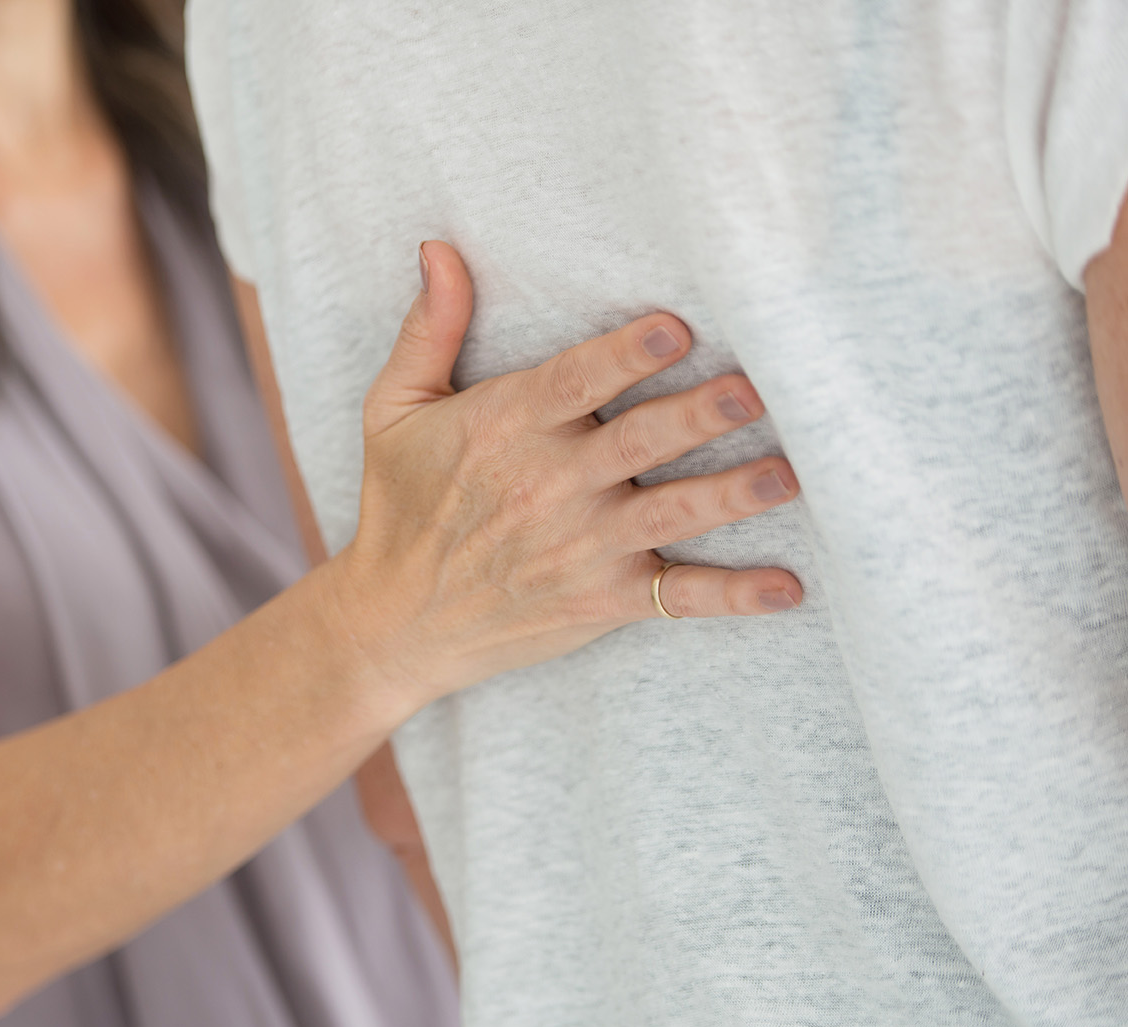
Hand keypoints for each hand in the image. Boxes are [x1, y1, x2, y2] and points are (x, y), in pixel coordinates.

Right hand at [328, 241, 801, 714]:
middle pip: (638, 442)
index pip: (573, 383)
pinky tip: (786, 588)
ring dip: (732, 494)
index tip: (674, 327)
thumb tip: (438, 249)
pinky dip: (733, 596)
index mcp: (504, 429)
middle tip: (754, 391)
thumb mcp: (392, 411)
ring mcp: (581, 548)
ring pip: (671, 513)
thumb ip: (428, 331)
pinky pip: (675, 597)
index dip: (624, 355)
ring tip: (787, 473)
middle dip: (698, 416)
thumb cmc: (401, 505)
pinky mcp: (600, 600)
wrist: (394, 623)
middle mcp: (549, 487)